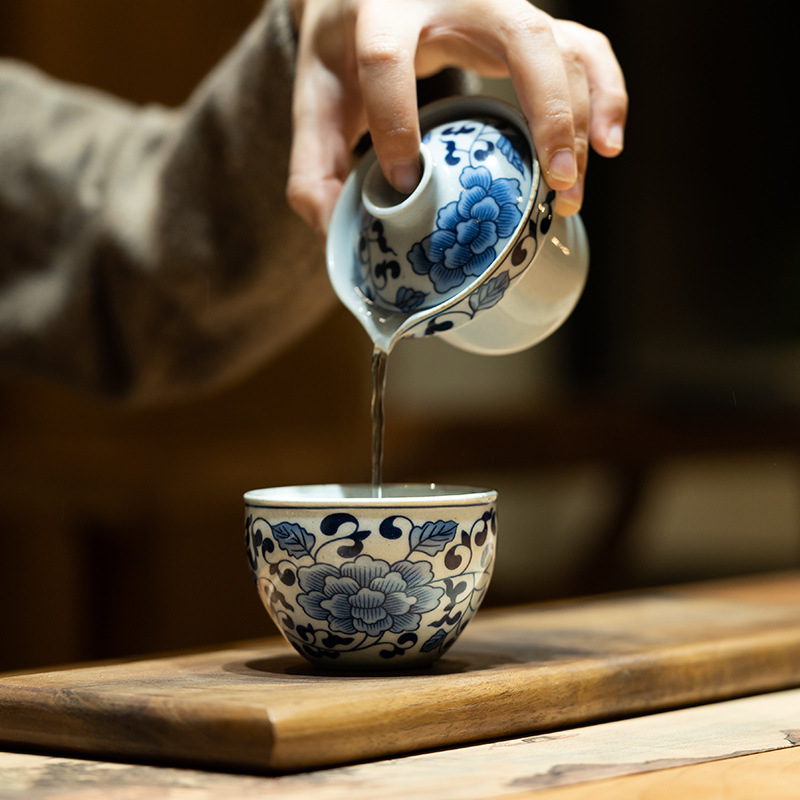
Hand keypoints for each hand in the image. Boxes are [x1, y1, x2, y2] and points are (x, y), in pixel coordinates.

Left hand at [286, 0, 627, 233]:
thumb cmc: (345, 53)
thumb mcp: (316, 101)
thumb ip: (313, 168)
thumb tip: (335, 233)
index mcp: (383, 10)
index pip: (389, 59)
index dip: (396, 124)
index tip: (403, 185)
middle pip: (519, 35)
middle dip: (544, 113)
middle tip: (552, 186)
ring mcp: (499, 6)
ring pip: (562, 44)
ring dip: (582, 117)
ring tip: (574, 189)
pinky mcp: (527, 24)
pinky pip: (584, 46)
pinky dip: (607, 92)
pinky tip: (611, 144)